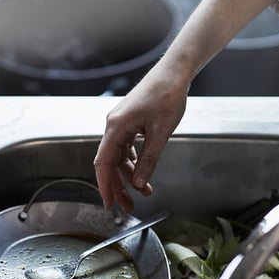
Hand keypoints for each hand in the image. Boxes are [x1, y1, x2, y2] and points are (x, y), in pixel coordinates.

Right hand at [94, 70, 187, 211]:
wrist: (174, 73)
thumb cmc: (167, 94)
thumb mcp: (161, 133)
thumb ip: (149, 159)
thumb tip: (140, 183)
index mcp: (116, 127)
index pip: (104, 163)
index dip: (105, 185)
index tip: (109, 203)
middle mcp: (114, 126)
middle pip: (110, 163)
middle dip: (119, 186)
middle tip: (128, 206)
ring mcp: (122, 124)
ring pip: (120, 157)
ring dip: (129, 176)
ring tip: (142, 193)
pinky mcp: (130, 123)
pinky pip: (127, 148)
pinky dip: (134, 162)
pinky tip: (143, 174)